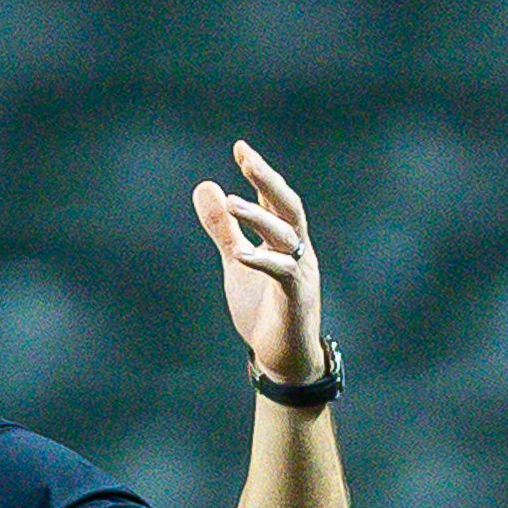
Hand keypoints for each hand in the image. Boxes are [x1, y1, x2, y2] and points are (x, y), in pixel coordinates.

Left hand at [190, 140, 326, 384]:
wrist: (284, 359)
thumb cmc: (263, 309)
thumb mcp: (237, 262)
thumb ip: (223, 229)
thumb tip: (205, 187)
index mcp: (284, 240)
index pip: (273, 199)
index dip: (259, 174)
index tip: (240, 148)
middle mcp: (298, 250)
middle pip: (288, 206)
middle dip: (267, 180)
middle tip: (247, 157)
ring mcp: (302, 273)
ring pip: (287, 235)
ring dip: (259, 217)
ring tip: (231, 202)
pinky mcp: (297, 299)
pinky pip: (283, 273)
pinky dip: (263, 261)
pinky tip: (240, 254)